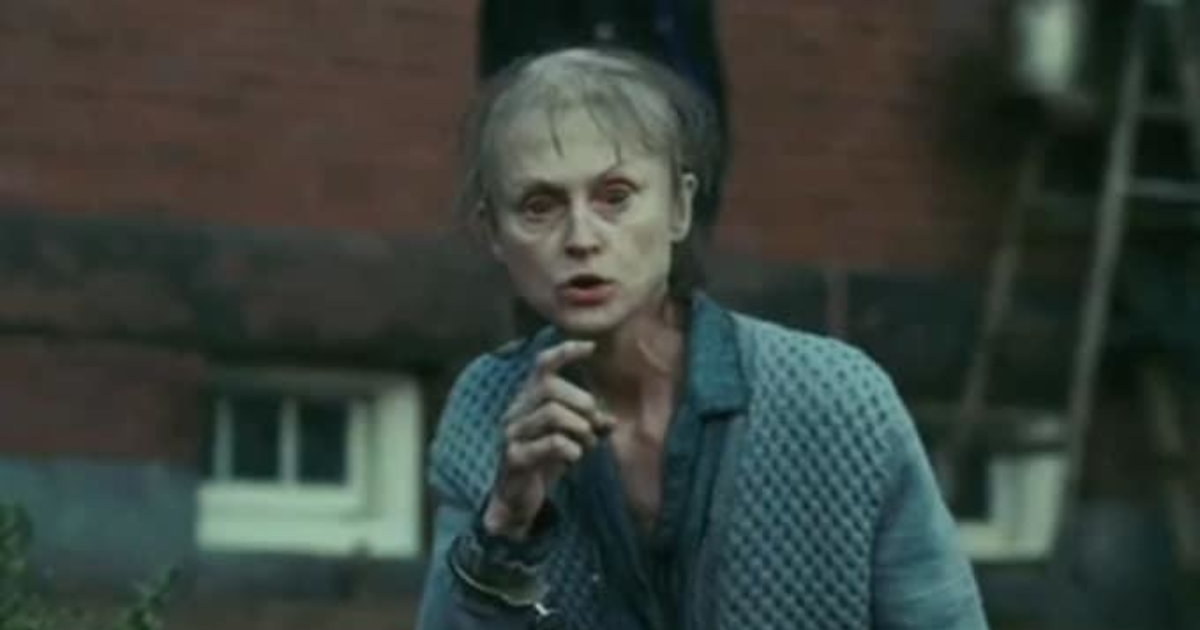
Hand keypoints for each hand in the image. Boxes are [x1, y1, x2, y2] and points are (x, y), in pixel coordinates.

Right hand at [483, 340, 613, 539]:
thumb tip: (610, 420)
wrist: (517, 502)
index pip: (542, 366)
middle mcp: (516, 412)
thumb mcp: (572, 441)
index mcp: (528, 401)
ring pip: (551, 413)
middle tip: (593, 425)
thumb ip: (590, 427)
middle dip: (580, 402)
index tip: (590, 347)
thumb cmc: (545, 464)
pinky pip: (551, 443)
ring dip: (580, 428)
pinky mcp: (514, 457)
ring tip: (587, 444)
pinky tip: (575, 457)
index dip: (564, 353)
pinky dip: (571, 448)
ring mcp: (512, 434)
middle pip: (550, 388)